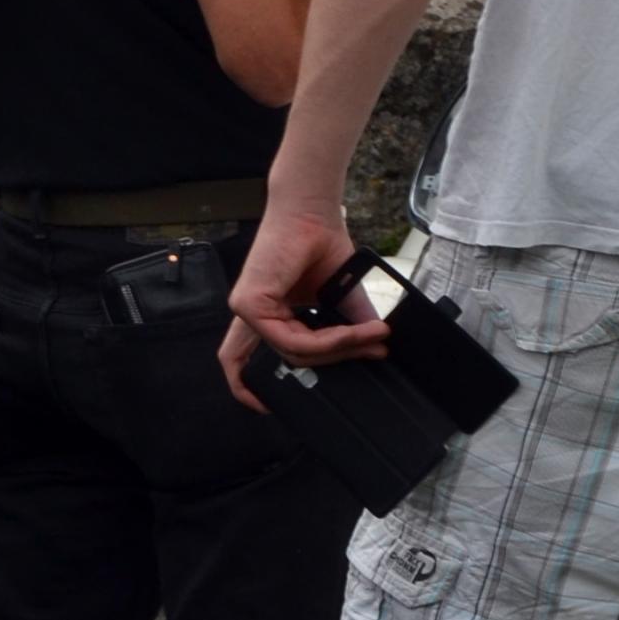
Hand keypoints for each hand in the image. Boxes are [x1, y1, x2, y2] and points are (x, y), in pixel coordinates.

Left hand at [219, 205, 383, 410]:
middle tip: (374, 351)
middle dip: (337, 360)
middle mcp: (253, 314)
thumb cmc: (322, 244)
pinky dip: (328, 340)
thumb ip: (350, 325)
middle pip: (290, 360)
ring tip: (373, 338)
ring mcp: (247, 310)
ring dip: (340, 348)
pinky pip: (291, 340)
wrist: (313, 213)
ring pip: (295, 353)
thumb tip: (376, 350)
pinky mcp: (250, 305)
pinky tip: (353, 333)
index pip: (242, 357)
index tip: (265, 406)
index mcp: (267, 313)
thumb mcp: (341, 296)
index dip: (247, 387)